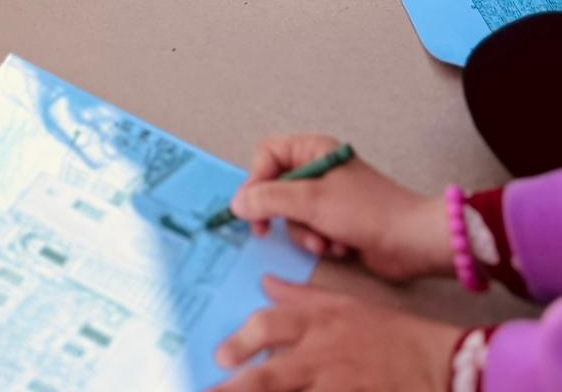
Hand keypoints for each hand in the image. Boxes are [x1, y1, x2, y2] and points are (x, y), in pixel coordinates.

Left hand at [212, 278, 458, 391]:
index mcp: (317, 324)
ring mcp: (340, 387)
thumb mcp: (343, 304)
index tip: (221, 357)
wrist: (441, 362)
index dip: (241, 340)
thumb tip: (265, 282)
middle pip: (270, 377)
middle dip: (237, 390)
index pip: (268, 326)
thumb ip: (299, 298)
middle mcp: (322, 357)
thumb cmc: (390, 332)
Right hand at [228, 134, 451, 281]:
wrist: (413, 242)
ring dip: (305, 233)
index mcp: (313, 150)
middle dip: (281, 215)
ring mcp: (328, 197)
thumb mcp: (310, 201)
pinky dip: (321, 242)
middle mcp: (318, 169)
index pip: (266, 156)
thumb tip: (236, 204)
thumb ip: (267, 200)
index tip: (252, 207)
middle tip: (268, 231)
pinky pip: (310, 231)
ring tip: (325, 241)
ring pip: (291, 215)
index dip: (255, 181)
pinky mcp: (337, 222)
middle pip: (274, 188)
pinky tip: (340, 246)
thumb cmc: (366, 212)